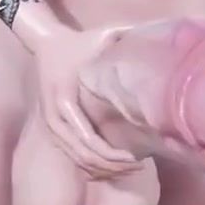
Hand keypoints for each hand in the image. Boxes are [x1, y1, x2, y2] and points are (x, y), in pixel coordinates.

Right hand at [31, 25, 141, 177]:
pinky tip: (111, 169)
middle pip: (82, 154)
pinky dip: (90, 166)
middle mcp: (54, 116)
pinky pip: (70, 154)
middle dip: (110, 166)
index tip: (136, 159)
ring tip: (129, 170)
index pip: (87, 139)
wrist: (46, 43)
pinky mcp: (53, 128)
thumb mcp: (104, 35)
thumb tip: (158, 37)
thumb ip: (128, 36)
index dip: (111, 154)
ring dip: (102, 169)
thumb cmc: (81, 41)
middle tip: (138, 167)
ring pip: (75, 158)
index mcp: (65, 99)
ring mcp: (51, 124)